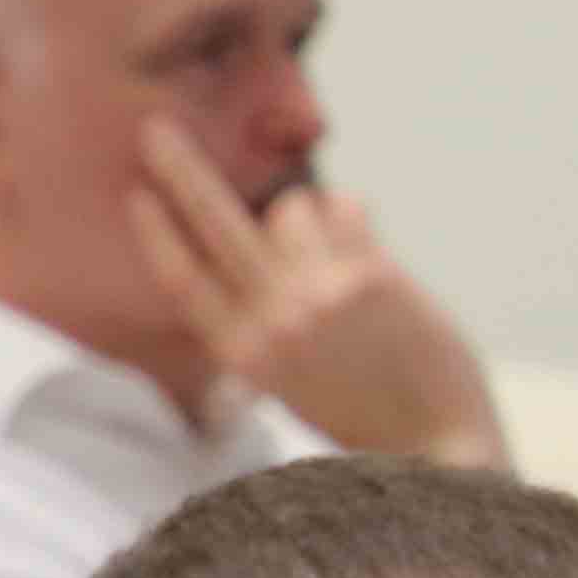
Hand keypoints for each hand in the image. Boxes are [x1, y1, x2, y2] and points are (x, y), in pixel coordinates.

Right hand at [128, 119, 504, 468]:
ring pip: (294, 207)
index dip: (156, 234)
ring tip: (338, 259)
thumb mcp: (292, 382)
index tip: (137, 196)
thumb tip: (272, 236)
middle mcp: (274, 320)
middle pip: (215, 227)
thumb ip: (268, 322)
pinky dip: (352, 214)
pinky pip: (347, 207)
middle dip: (181, 172)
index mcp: (245, 356)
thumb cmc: (367, 415)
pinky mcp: (371, 276)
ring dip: (311, 216)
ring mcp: (321, 294)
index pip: (182, 280)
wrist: (440, 446)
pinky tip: (367, 247)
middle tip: (156, 130)